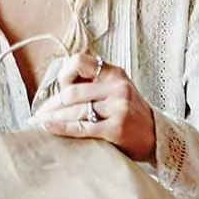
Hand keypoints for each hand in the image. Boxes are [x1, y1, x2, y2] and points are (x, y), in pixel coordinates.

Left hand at [30, 53, 157, 162]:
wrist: (158, 136)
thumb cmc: (131, 114)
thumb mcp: (117, 90)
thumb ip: (93, 86)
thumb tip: (55, 93)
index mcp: (114, 73)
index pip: (79, 62)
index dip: (65, 75)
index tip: (59, 90)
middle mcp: (117, 87)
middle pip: (72, 92)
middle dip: (52, 104)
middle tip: (40, 114)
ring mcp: (118, 107)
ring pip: (75, 110)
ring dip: (54, 118)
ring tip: (40, 123)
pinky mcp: (117, 128)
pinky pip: (82, 127)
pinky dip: (61, 128)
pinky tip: (48, 127)